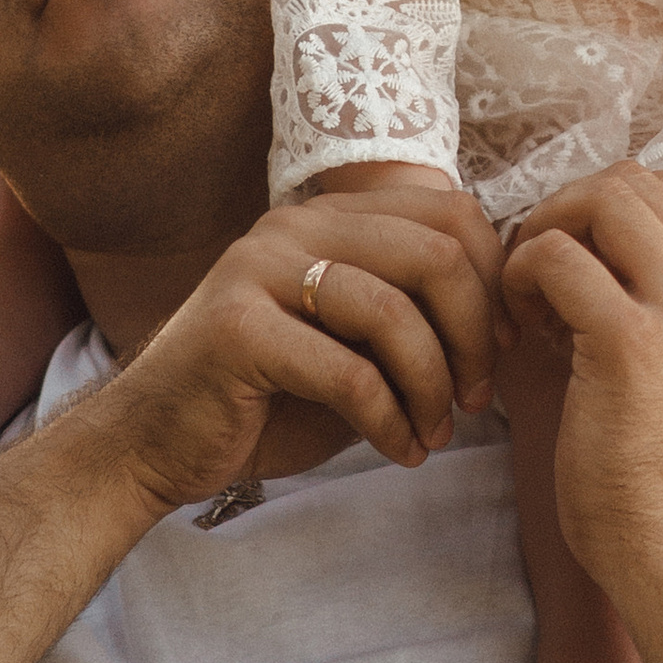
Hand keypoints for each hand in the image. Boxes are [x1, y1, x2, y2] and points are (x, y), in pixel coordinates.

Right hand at [101, 183, 504, 518]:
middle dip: (475, 335)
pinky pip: (348, 373)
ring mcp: (258, 269)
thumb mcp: (352, 345)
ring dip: (434, 385)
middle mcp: (294, 226)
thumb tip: (508, 320)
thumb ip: (411, 315)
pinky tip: (401, 452)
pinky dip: (390, 422)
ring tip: (438, 433)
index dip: (494, 280)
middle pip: (434, 252)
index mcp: (328, 216)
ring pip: (392, 312)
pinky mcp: (236, 329)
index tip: (505, 348)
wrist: (154, 442)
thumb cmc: (266, 399)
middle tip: (477, 398)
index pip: (449, 210)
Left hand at [501, 166, 662, 609]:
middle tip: (537, 270)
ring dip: (546, 233)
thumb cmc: (661, 467)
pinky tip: (520, 325)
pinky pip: (557, 258)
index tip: (572, 264)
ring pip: (602, 201)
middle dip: (568, 210)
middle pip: (634, 181)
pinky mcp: (631, 341)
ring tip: (530, 294)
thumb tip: (602, 252)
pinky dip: (521, 276)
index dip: (602, 211)